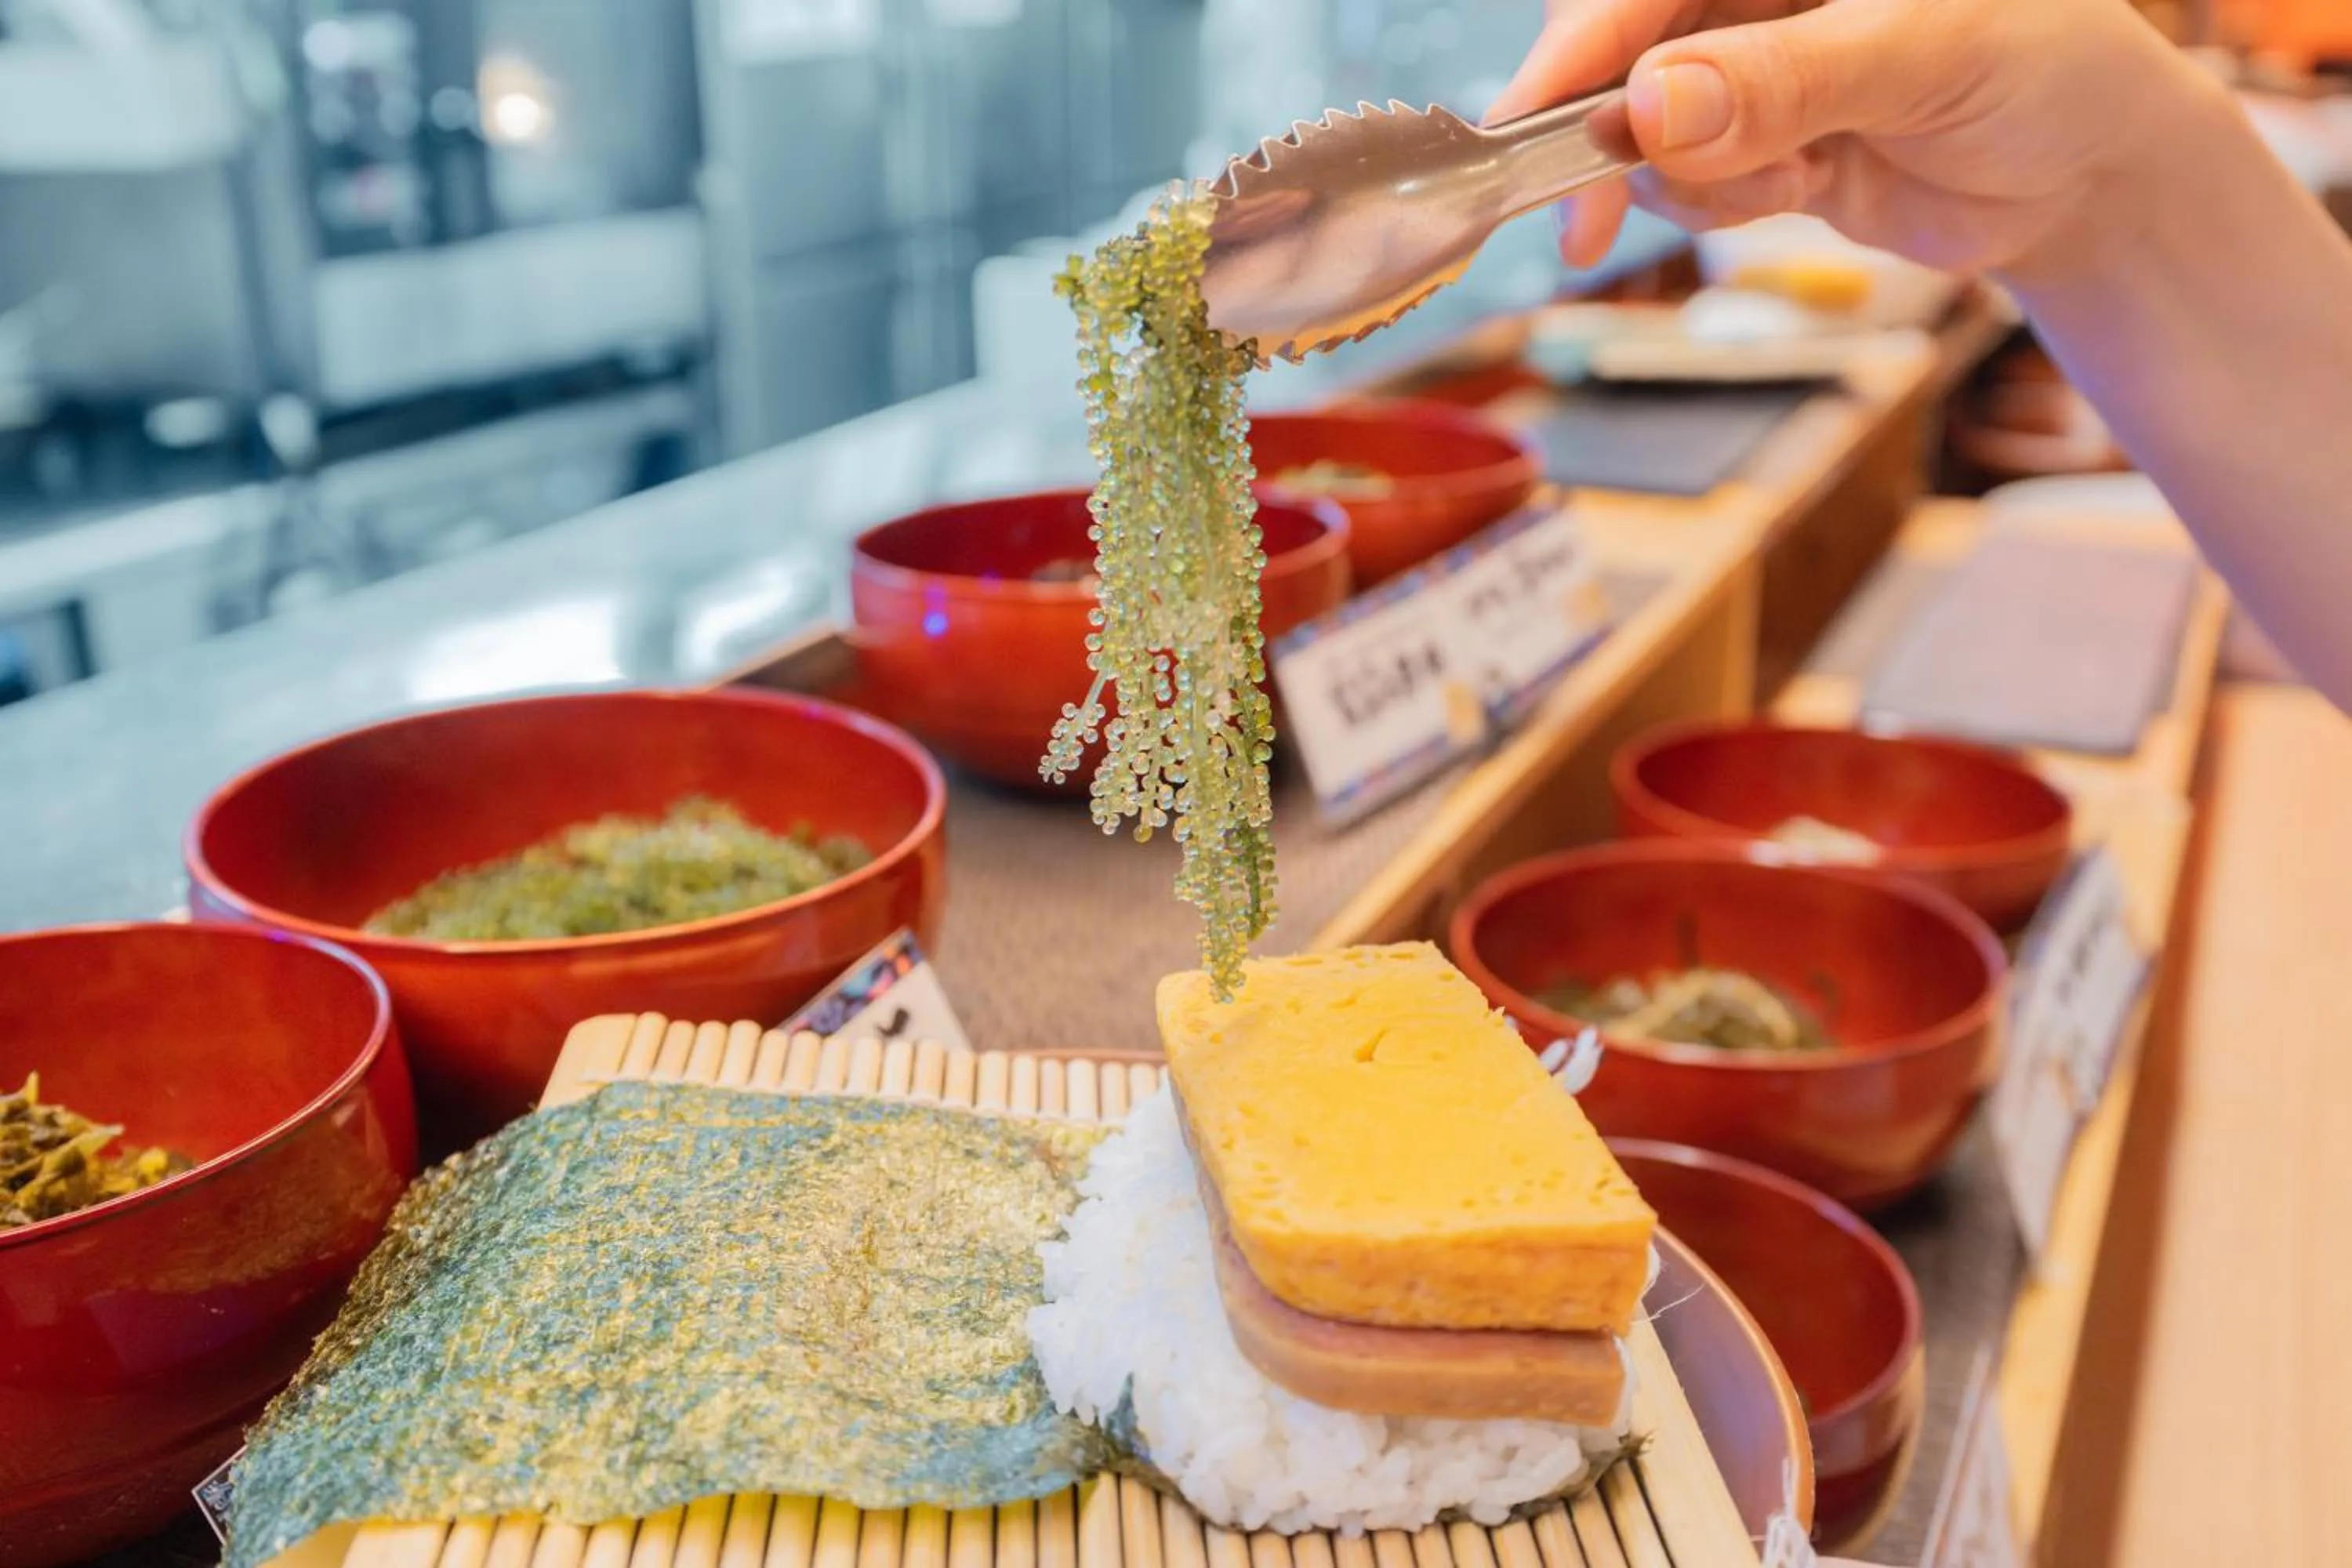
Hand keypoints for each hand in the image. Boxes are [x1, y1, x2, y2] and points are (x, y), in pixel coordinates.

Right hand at [1485, 0, 2221, 283]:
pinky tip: (1798, 190)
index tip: (1534, 128)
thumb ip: (1785, 79)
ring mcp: (1745, 69)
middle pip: (1619, 52)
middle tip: (1592, 218)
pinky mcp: (1752, 142)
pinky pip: (1683, 181)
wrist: (2093, 173)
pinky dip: (1719, 202)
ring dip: (1689, 180)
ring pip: (1643, 131)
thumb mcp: (1924, 55)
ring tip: (1789, 182)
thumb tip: (1653, 110)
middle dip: (1613, 134)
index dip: (1576, 51)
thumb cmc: (2047, 66)